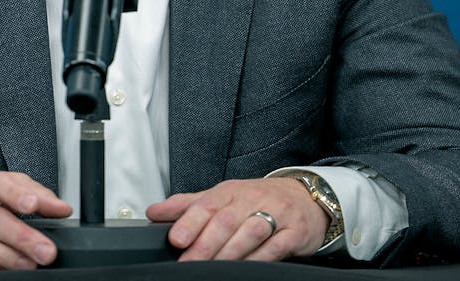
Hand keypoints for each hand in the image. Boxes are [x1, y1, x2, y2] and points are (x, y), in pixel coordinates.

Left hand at [146, 177, 326, 261]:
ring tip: (213, 269)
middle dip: (206, 244)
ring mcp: (276, 214)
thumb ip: (188, 206)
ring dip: (230, 253)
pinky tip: (246, 268)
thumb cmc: (258, 199)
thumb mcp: (223, 197)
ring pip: (250, 233)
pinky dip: (260, 259)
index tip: (176, 239)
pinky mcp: (294, 232)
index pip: (207, 204)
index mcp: (231, 191)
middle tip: (188, 263)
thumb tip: (154, 212)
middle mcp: (252, 199)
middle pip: (226, 221)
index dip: (190, 222)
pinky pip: (276, 247)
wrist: (305, 198)